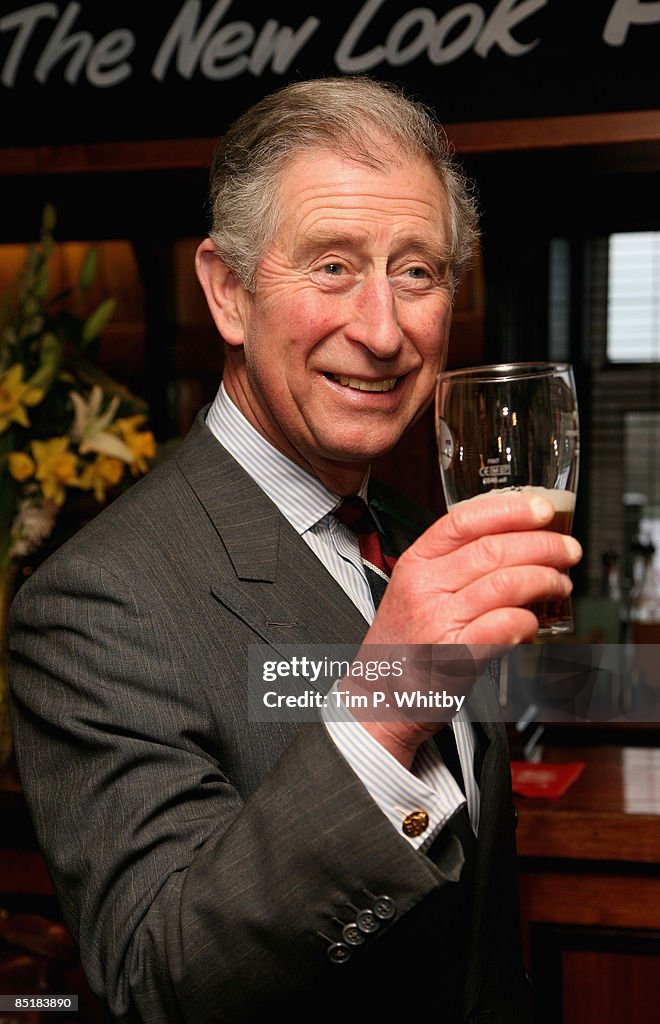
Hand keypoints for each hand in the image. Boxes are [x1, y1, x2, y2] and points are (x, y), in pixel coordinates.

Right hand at [349, 491, 581, 766]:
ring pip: (506, 584)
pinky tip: (535, 623)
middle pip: (493, 549)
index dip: (509, 510)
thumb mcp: (414, 591)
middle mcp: (425, 588)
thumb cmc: (403, 644)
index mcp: (416, 563)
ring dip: (545, 580)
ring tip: (559, 584)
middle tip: (567, 550)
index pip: (465, 521)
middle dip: (542, 544)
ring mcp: (439, 621)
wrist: (378, 698)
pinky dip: (528, 621)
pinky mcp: (456, 656)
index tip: (541, 509)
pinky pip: (504, 626)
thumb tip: (513, 541)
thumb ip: (453, 565)